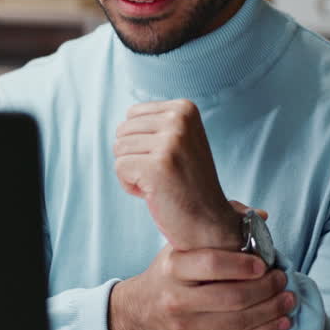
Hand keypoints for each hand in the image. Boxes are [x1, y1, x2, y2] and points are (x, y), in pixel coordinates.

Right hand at [109, 245, 294, 329]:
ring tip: (288, 299)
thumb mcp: (179, 247)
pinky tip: (281, 323)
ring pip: (238, 321)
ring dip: (271, 310)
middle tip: (283, 278)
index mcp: (173, 267)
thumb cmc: (167, 276)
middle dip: (266, 288)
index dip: (242, 264)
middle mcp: (176, 298)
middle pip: (232, 297)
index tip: (264, 263)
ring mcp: (186, 326)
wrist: (137, 314)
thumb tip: (259, 216)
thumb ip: (215, 228)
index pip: (210, 264)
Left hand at [114, 100, 239, 250]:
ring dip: (133, 171)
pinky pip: (120, 168)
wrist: (210, 221)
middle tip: (163, 173)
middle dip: (135, 156)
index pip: (132, 114)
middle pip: (123, 131)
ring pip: (119, 149)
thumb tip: (122, 123)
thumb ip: (156, 124)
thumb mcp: (180, 140)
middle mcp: (179, 120)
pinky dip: (131, 185)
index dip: (142, 142)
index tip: (167, 158)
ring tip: (160, 182)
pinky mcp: (157, 166)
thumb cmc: (187, 183)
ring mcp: (170, 143)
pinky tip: (154, 192)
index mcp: (185, 108)